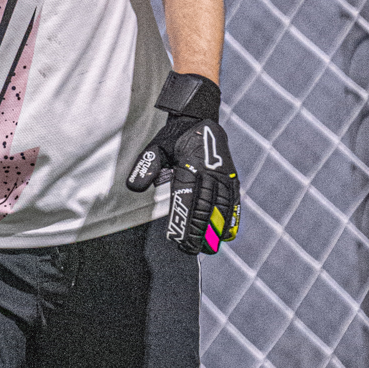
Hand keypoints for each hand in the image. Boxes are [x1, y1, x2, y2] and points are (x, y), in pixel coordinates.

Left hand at [126, 72, 239, 254]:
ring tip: (206, 248)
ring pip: (222, 208)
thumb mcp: (156, 146)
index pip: (186, 199)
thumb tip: (133, 187)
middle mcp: (211, 172)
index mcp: (191, 165)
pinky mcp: (232, 178)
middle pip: (204, 208)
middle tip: (188, 250)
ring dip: (215, 231)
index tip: (176, 240)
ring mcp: (224, 176)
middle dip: (197, 232)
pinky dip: (232, 220)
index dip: (182, 222)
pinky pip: (234, 202)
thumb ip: (145, 166)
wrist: (201, 117)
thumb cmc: (175, 137)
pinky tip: (227, 236)